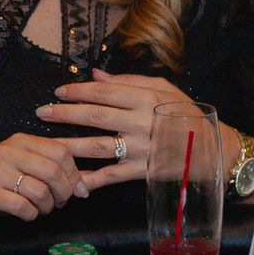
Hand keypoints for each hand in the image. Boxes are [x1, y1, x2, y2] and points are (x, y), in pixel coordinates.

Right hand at [0, 133, 86, 225]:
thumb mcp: (24, 167)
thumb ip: (52, 169)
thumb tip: (88, 183)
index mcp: (20, 141)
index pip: (60, 152)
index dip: (75, 175)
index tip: (78, 191)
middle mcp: (7, 151)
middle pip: (53, 172)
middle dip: (64, 193)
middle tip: (60, 203)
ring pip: (40, 192)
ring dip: (47, 207)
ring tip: (41, 209)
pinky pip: (23, 207)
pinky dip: (31, 215)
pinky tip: (25, 213)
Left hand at [35, 69, 193, 192]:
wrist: (211, 148)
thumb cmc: (184, 113)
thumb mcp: (162, 88)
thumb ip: (128, 80)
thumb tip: (96, 74)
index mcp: (145, 99)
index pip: (103, 92)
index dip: (78, 91)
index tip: (59, 92)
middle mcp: (141, 123)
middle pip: (95, 117)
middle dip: (65, 115)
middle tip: (42, 113)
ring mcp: (140, 149)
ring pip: (98, 147)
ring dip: (70, 145)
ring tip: (48, 144)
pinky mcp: (141, 172)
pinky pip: (111, 176)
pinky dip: (91, 180)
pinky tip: (72, 180)